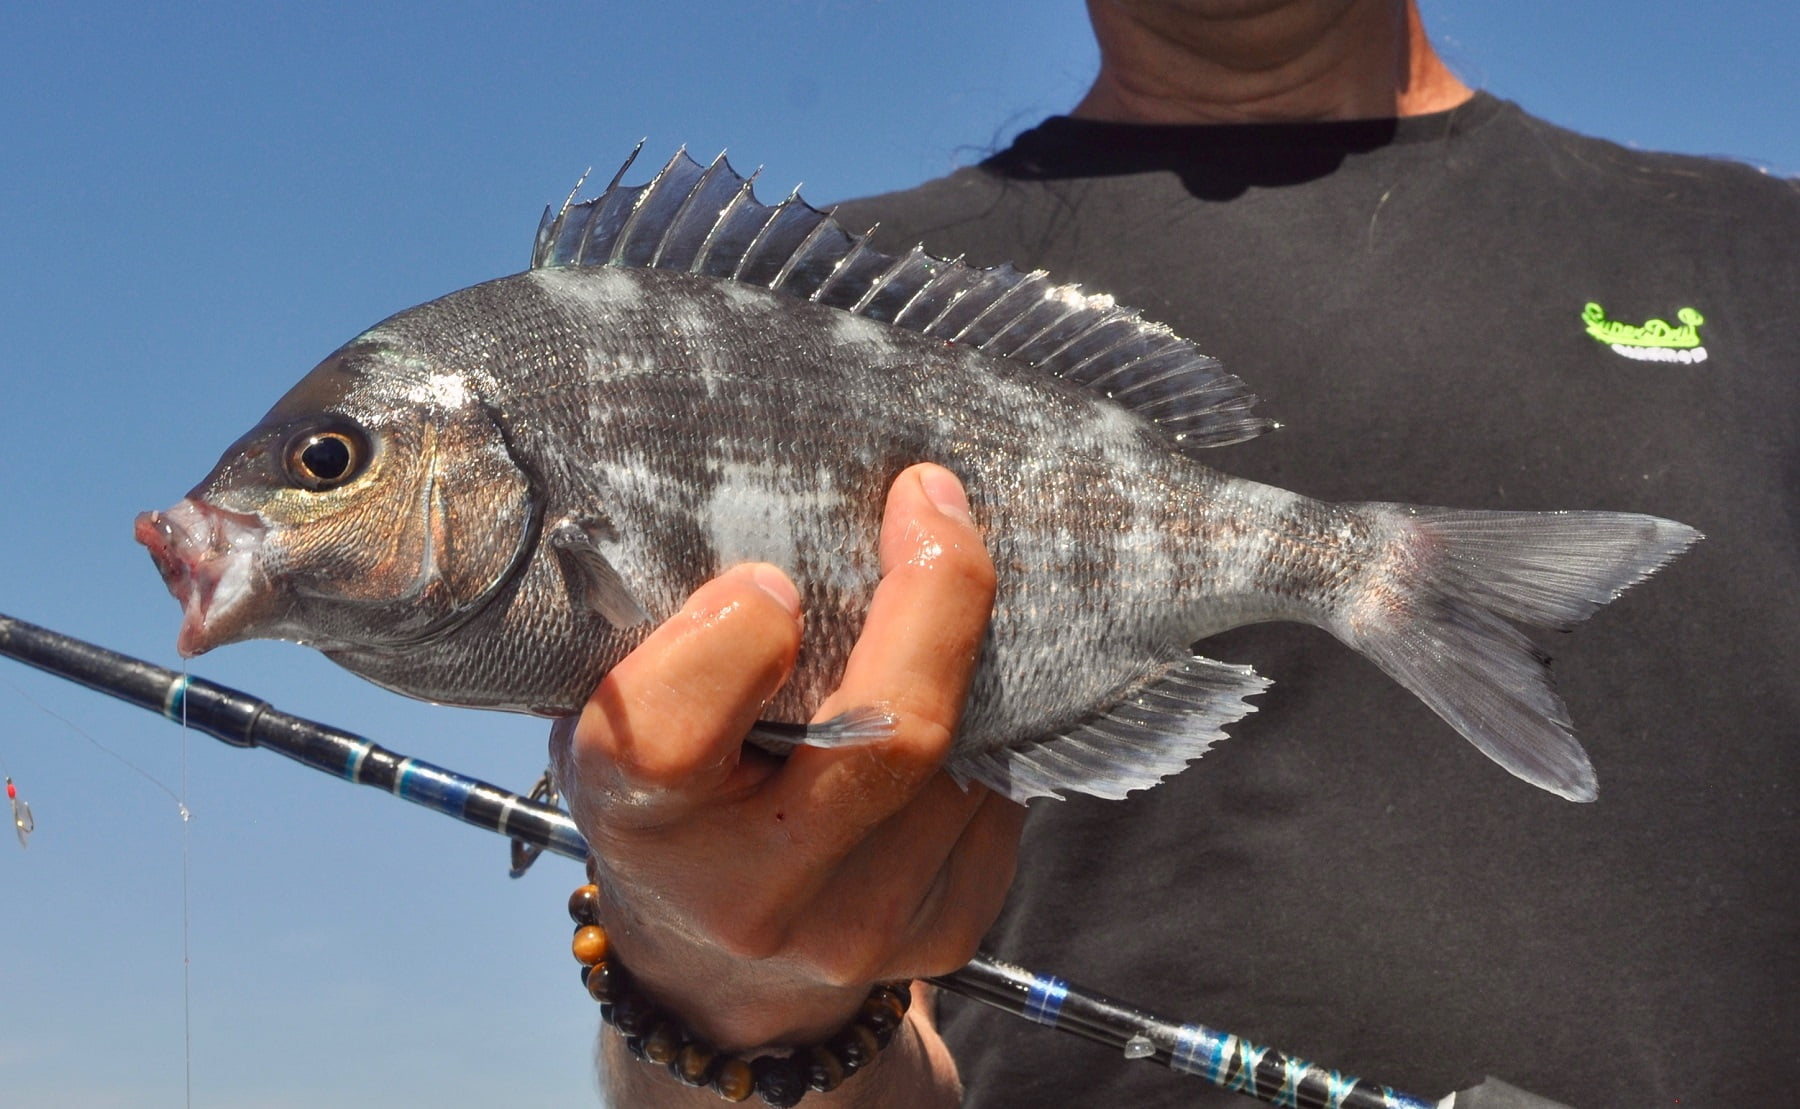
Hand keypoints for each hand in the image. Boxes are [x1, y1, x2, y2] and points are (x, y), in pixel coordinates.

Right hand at [550, 463, 1022, 1052]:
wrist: (717, 977)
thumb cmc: (667, 806)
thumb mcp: (620, 719)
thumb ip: (672, 638)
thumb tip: (798, 500)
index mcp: (645, 827)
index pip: (676, 731)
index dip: (730, 638)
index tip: (766, 578)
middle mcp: (755, 895)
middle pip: (887, 736)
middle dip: (934, 596)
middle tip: (933, 503)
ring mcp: (861, 928)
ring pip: (963, 756)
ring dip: (964, 661)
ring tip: (935, 602)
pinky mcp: (944, 936)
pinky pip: (1000, 799)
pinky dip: (988, 732)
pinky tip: (950, 701)